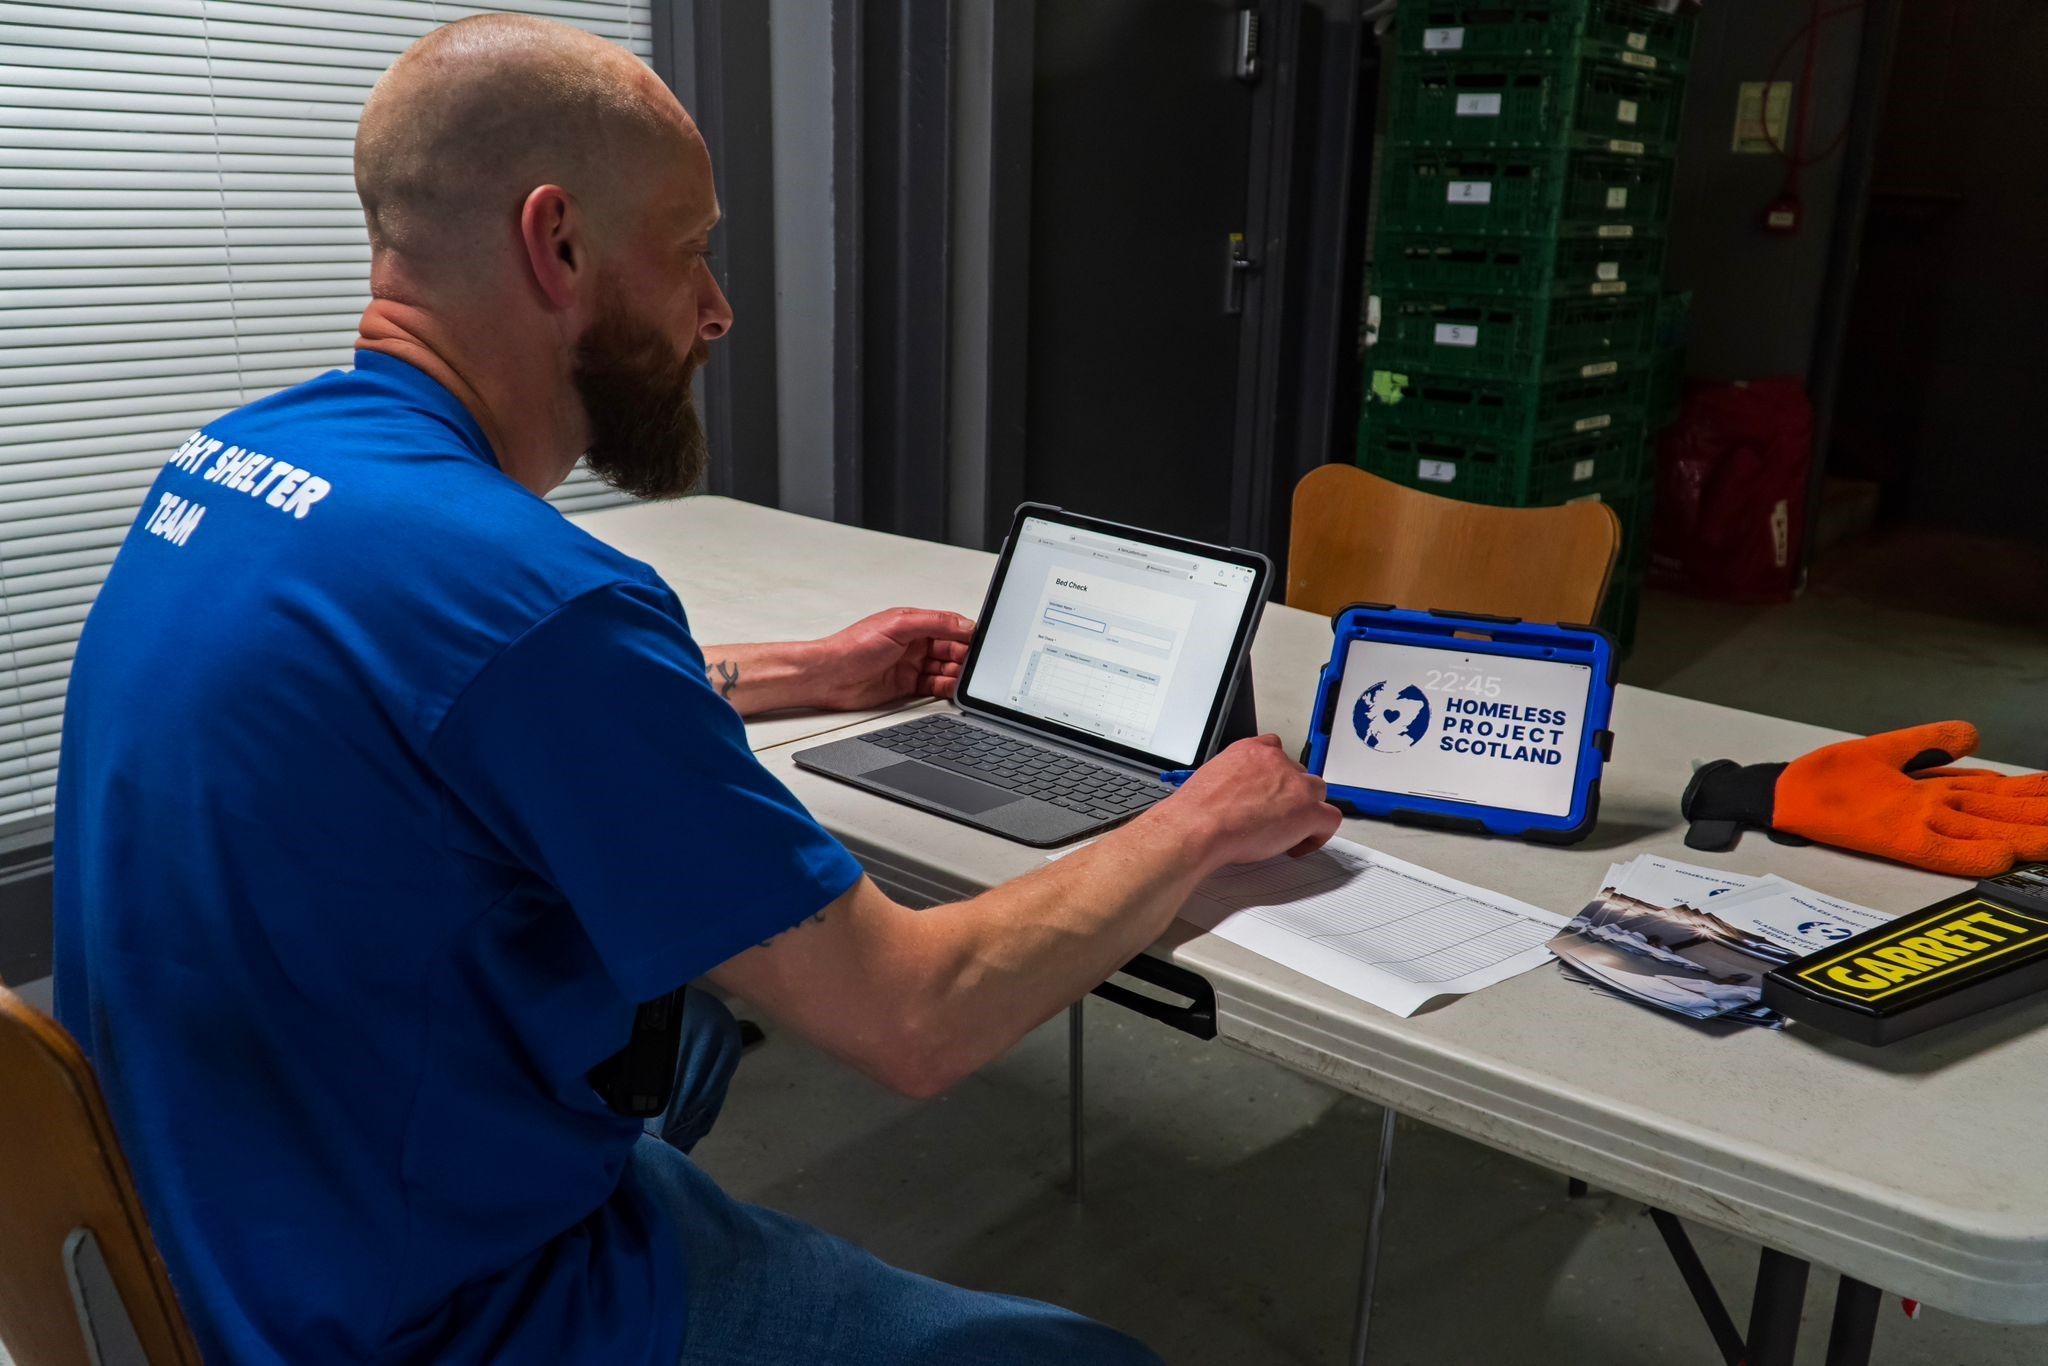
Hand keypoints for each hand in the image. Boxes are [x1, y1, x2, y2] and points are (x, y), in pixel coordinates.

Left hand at [809, 608, 973, 711]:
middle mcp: (914, 644)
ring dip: (956, 674)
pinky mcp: (907, 687)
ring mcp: (911, 666)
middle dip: (964, 657)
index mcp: (913, 624)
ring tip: (962, 678)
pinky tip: (951, 689)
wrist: (828, 677)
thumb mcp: (898, 625)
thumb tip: (964, 623)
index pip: (950, 627)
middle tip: (972, 666)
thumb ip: (934, 622)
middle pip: (951, 650)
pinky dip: (946, 689)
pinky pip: (935, 687)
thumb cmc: (853, 647)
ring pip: (945, 670)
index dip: (966, 635)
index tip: (980, 644)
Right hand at [1151, 734, 1343, 870]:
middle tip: (1275, 818)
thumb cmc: (1197, 811)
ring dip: (1306, 811)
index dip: (1275, 775)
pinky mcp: (1308, 810)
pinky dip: (1319, 835)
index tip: (1269, 791)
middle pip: (1298, 774)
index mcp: (1251, 751)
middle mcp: (1276, 761)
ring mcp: (1295, 785)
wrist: (1198, 827)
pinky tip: (1297, 846)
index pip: (1275, 751)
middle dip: (1290, 795)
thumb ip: (1234, 780)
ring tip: (1288, 832)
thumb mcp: (1211, 779)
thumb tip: (1237, 798)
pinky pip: (1330, 819)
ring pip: (1317, 793)